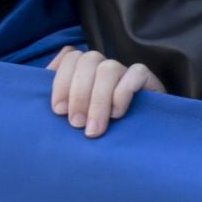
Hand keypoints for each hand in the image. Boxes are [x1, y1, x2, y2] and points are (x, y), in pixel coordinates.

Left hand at [48, 47, 164, 137]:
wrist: (132, 143)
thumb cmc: (92, 128)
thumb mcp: (69, 113)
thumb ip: (58, 93)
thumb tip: (55, 62)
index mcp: (84, 70)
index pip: (72, 58)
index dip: (62, 81)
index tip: (58, 111)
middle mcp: (104, 66)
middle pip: (89, 61)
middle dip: (79, 95)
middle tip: (76, 124)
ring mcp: (126, 71)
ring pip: (109, 68)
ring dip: (99, 100)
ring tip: (94, 128)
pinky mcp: (147, 78)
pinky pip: (136, 73)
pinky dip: (123, 93)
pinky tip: (117, 114)